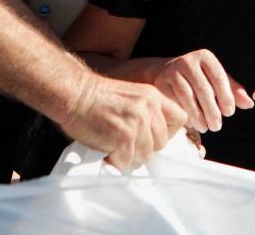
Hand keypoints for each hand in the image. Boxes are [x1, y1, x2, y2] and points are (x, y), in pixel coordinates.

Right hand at [60, 72, 186, 169]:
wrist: (74, 92)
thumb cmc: (96, 97)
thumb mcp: (131, 97)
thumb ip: (146, 113)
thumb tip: (155, 140)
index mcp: (153, 96)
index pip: (180, 119)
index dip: (167, 132)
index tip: (152, 136)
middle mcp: (148, 108)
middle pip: (161, 142)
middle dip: (145, 148)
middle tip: (126, 144)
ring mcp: (136, 123)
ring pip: (145, 155)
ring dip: (130, 157)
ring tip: (114, 146)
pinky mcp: (123, 137)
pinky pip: (127, 161)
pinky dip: (116, 161)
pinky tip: (106, 150)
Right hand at [152, 49, 253, 132]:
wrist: (166, 72)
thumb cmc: (197, 78)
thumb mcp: (216, 80)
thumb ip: (232, 91)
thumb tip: (248, 104)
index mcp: (205, 57)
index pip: (219, 77)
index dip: (225, 96)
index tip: (229, 113)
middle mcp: (188, 61)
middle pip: (203, 88)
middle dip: (212, 110)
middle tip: (217, 126)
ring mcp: (172, 70)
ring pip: (187, 95)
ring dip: (197, 115)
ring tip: (205, 127)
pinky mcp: (161, 82)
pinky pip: (173, 100)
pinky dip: (183, 113)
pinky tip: (191, 123)